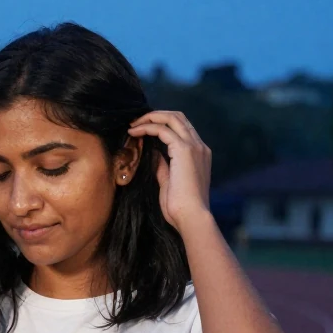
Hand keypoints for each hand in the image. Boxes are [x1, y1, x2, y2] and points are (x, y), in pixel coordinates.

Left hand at [127, 111, 211, 230]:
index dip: (162, 124)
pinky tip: (134, 132)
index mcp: (199, 154)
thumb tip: (153, 153)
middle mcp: (199, 146)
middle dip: (155, 115)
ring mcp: (193, 146)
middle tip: (136, 122)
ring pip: (172, 118)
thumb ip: (163, 166)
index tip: (142, 129)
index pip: (182, 128)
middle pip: (178, 117)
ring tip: (133, 124)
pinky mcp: (184, 150)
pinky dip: (147, 127)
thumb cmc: (180, 207)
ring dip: (150, 118)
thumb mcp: (168, 182)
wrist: (191, 217)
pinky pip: (163, 129)